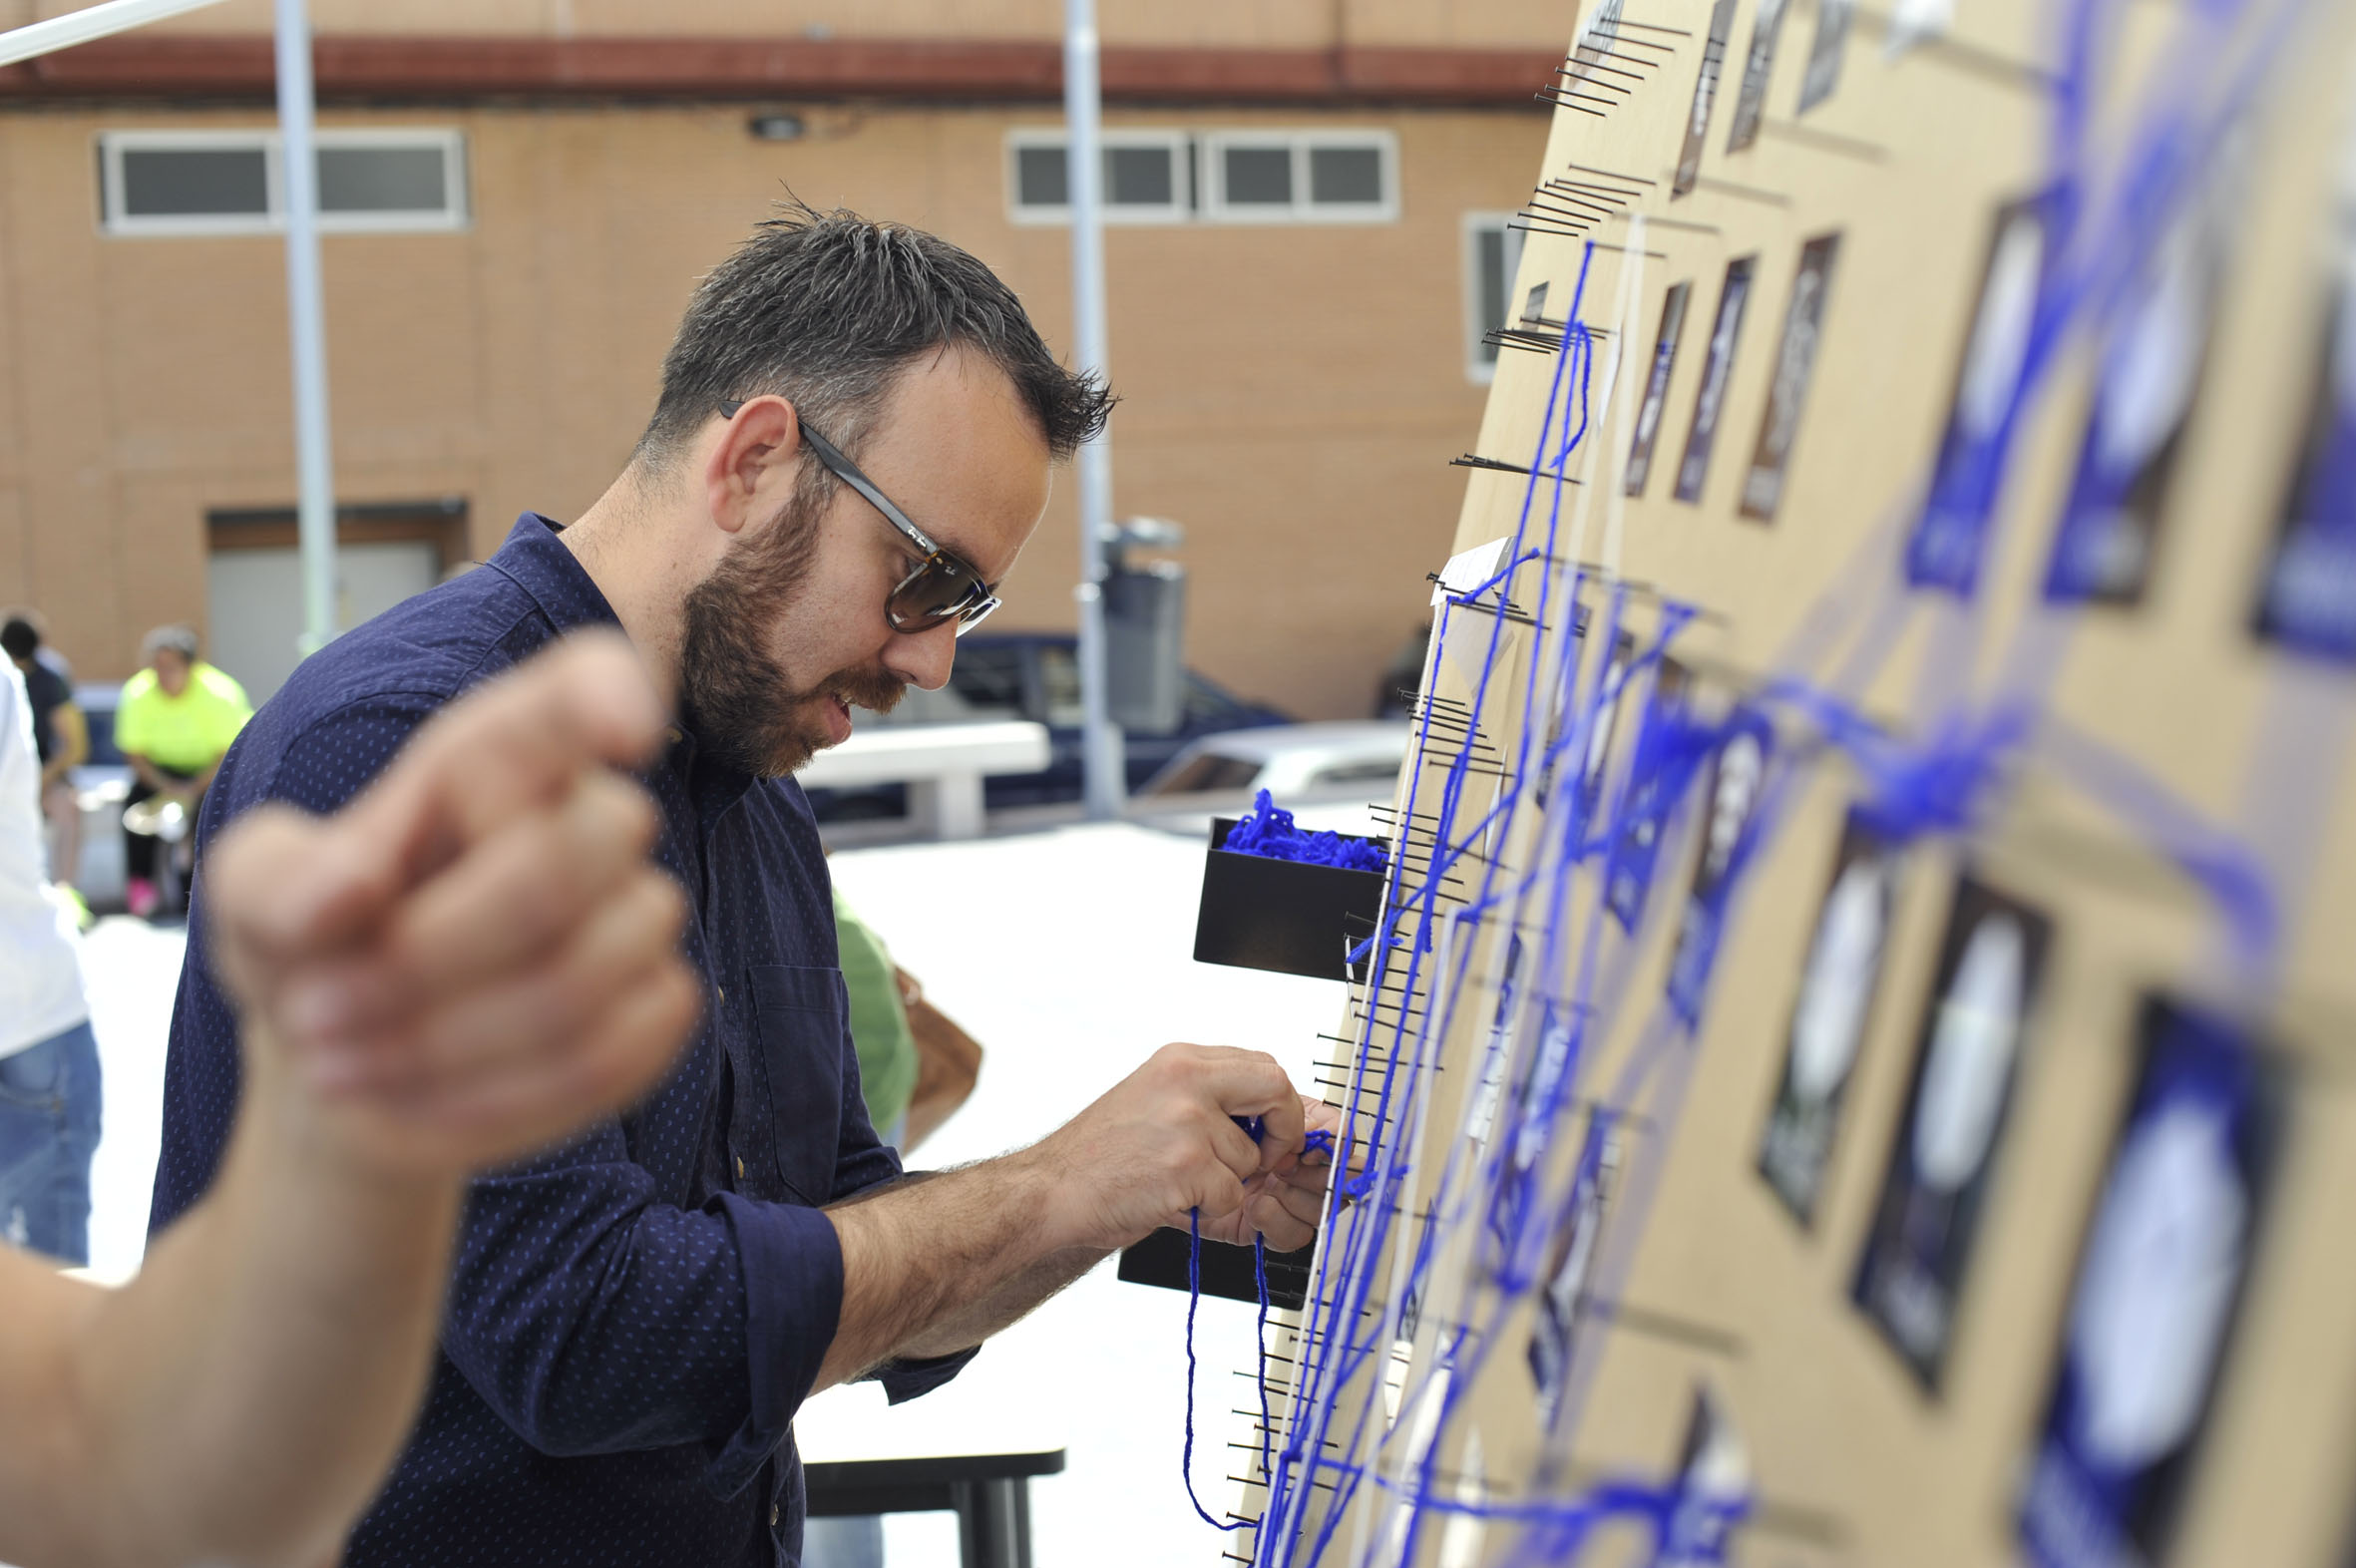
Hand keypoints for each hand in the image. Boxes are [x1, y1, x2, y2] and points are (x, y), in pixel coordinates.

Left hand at [204, 633, 700, 1175]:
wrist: (344, 1060)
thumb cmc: (310, 944)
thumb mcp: (249, 895)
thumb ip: (277, 878)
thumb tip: (352, 891)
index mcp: (498, 754)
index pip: (580, 689)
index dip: (612, 698)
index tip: (623, 726)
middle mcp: (588, 816)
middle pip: (571, 859)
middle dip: (430, 955)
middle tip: (308, 1014)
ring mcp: (638, 912)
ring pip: (585, 976)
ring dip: (443, 1045)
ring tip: (337, 1069)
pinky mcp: (659, 1006)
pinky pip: (612, 1057)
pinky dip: (496, 1101)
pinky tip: (418, 1103)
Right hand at [1026, 1044, 1332, 1251]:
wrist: (1052, 1188)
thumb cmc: (1098, 1153)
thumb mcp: (1153, 1096)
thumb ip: (1206, 1093)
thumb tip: (1262, 1111)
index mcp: (1179, 1060)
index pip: (1261, 1064)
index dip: (1278, 1102)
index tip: (1272, 1128)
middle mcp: (1186, 1080)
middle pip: (1274, 1088)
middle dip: (1283, 1129)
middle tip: (1270, 1157)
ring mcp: (1188, 1121)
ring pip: (1250, 1157)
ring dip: (1227, 1181)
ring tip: (1181, 1181)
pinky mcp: (1187, 1165)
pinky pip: (1231, 1194)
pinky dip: (1210, 1207)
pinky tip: (1173, 1197)